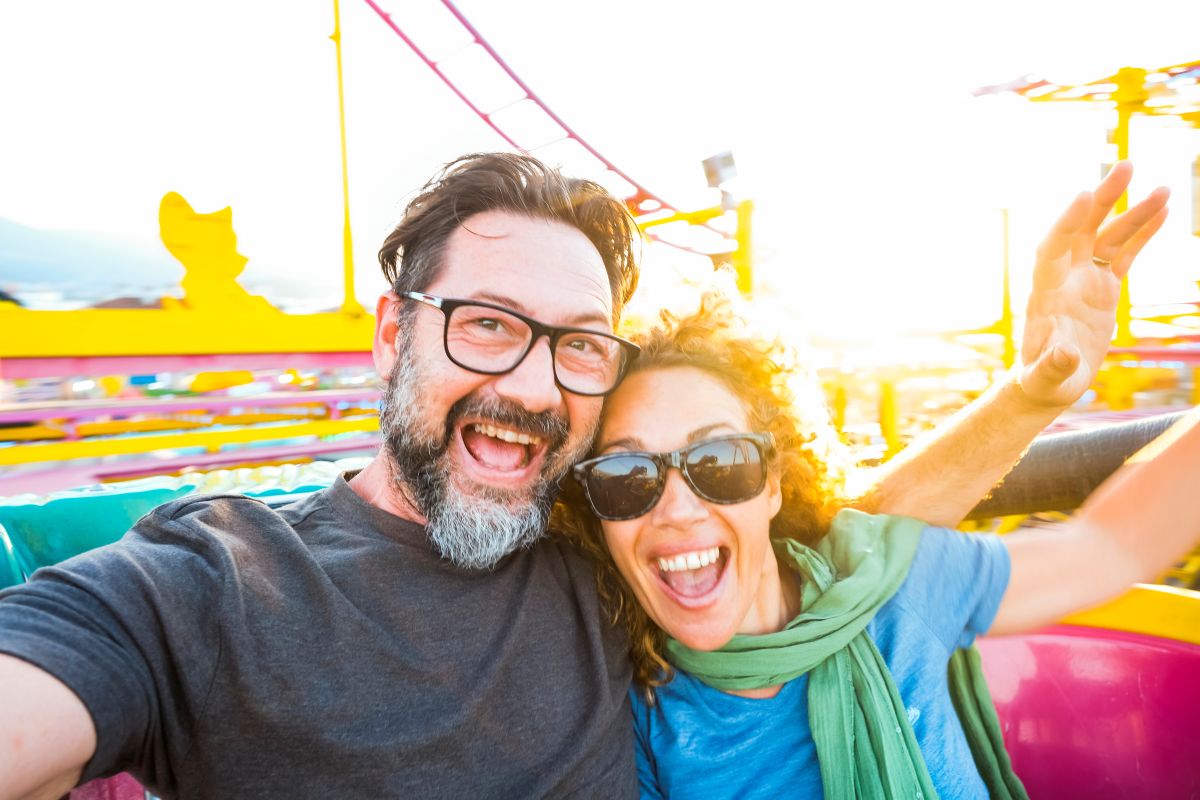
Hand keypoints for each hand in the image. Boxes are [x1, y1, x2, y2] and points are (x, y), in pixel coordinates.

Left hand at [1018, 161, 1168, 406]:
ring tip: (1163, 189)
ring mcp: (1084, 278)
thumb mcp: (1047, 378)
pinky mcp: (1103, 286)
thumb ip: (1053, 367)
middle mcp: (1064, 276)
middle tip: (1126, 167)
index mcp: (1045, 292)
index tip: (1082, 195)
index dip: (1066, 223)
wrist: (1050, 381)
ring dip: (1133, 212)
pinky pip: (1125, 252)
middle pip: (1083, 229)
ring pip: (1110, 237)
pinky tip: (1164, 211)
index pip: (1052, 248)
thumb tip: (1064, 356)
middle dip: (1103, 199)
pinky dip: (1142, 233)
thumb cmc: (1044, 380)